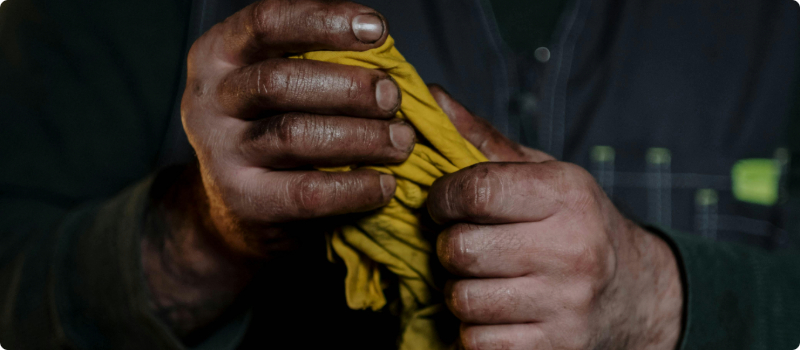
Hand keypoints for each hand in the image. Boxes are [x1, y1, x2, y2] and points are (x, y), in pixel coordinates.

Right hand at [142, 1, 413, 337]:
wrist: (239, 206)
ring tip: (401, 142)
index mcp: (221, 53)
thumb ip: (336, 68)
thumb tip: (417, 85)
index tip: (378, 31)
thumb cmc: (281, 127)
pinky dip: (354, 187)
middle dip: (348, 86)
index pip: (266, 22)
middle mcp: (210, 98)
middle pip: (278, 81)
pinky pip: (306, 192)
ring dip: (359, 136)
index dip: (324, 20)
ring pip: (292, 134)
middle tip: (393, 97)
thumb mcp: (293, 87)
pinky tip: (385, 184)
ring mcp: (220, 152)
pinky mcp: (243, 200)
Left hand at [427, 88, 682, 348]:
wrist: (637, 293)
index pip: (477, 190)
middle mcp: (572, 249)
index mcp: (567, 195)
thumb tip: (430, 97)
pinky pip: (477, 343)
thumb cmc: (575, 224)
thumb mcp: (543, 174)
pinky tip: (496, 311)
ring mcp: (566, 304)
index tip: (442, 203)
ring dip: (460, 291)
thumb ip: (483, 141)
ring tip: (483, 278)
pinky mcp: (557, 348)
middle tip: (466, 244)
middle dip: (450, 247)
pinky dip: (474, 330)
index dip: (442, 197)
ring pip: (463, 300)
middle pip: (461, 250)